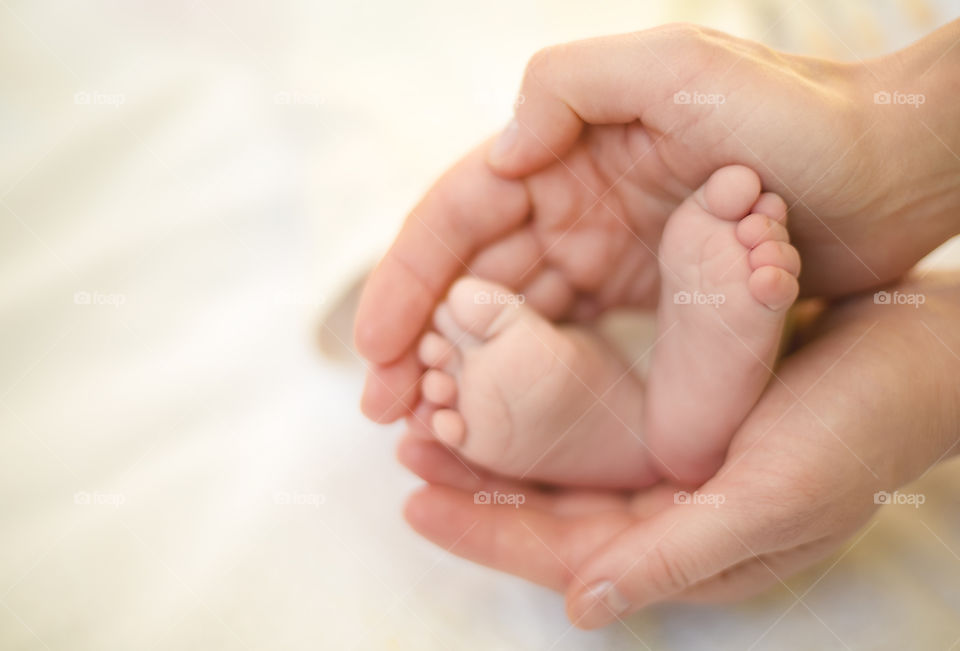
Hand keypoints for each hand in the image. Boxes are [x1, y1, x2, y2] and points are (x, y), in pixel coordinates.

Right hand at [356, 21, 959, 422]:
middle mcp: (574, 205)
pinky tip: (495, 420)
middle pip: (471, 279)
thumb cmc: (791, 112)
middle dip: (419, 342)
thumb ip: (566, 90)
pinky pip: (569, 345)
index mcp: (565, 152)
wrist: (890, 170)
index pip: (459, 218)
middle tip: (386, 410)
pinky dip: (524, 382)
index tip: (375, 348)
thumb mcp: (670, 69)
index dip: (406, 281)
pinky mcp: (647, 300)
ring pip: (510, 320)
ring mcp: (608, 256)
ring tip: (424, 428)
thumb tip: (500, 159)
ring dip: (462, 372)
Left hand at [397, 274, 959, 627]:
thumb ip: (679, 555)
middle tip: (408, 443)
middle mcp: (669, 511)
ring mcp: (671, 463)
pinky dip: (543, 405)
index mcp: (687, 546)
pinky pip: (593, 419)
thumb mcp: (772, 497)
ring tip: (437, 412)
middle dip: (476, 484)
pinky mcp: (678, 414)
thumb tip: (584, 607)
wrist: (912, 355)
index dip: (486, 531)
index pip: (563, 552)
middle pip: (550, 508)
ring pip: (564, 462)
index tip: (415, 499)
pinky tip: (507, 379)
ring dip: (501, 441)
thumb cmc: (857, 429)